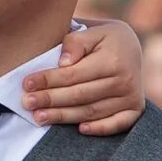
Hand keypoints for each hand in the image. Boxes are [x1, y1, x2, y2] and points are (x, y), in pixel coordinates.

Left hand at [26, 18, 142, 133]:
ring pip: (91, 111)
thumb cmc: (105, 38)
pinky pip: (117, 124)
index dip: (49, 80)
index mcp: (113, 59)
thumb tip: (62, 63)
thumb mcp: (93, 30)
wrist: (132, 47)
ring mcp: (130, 97)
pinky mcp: (134, 109)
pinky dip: (100, 129)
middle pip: (80, 95)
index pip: (73, 75)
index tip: (27, 84)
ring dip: (64, 116)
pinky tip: (80, 130)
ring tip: (40, 117)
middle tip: (27, 103)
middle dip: (50, 100)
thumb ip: (76, 42)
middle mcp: (124, 80)